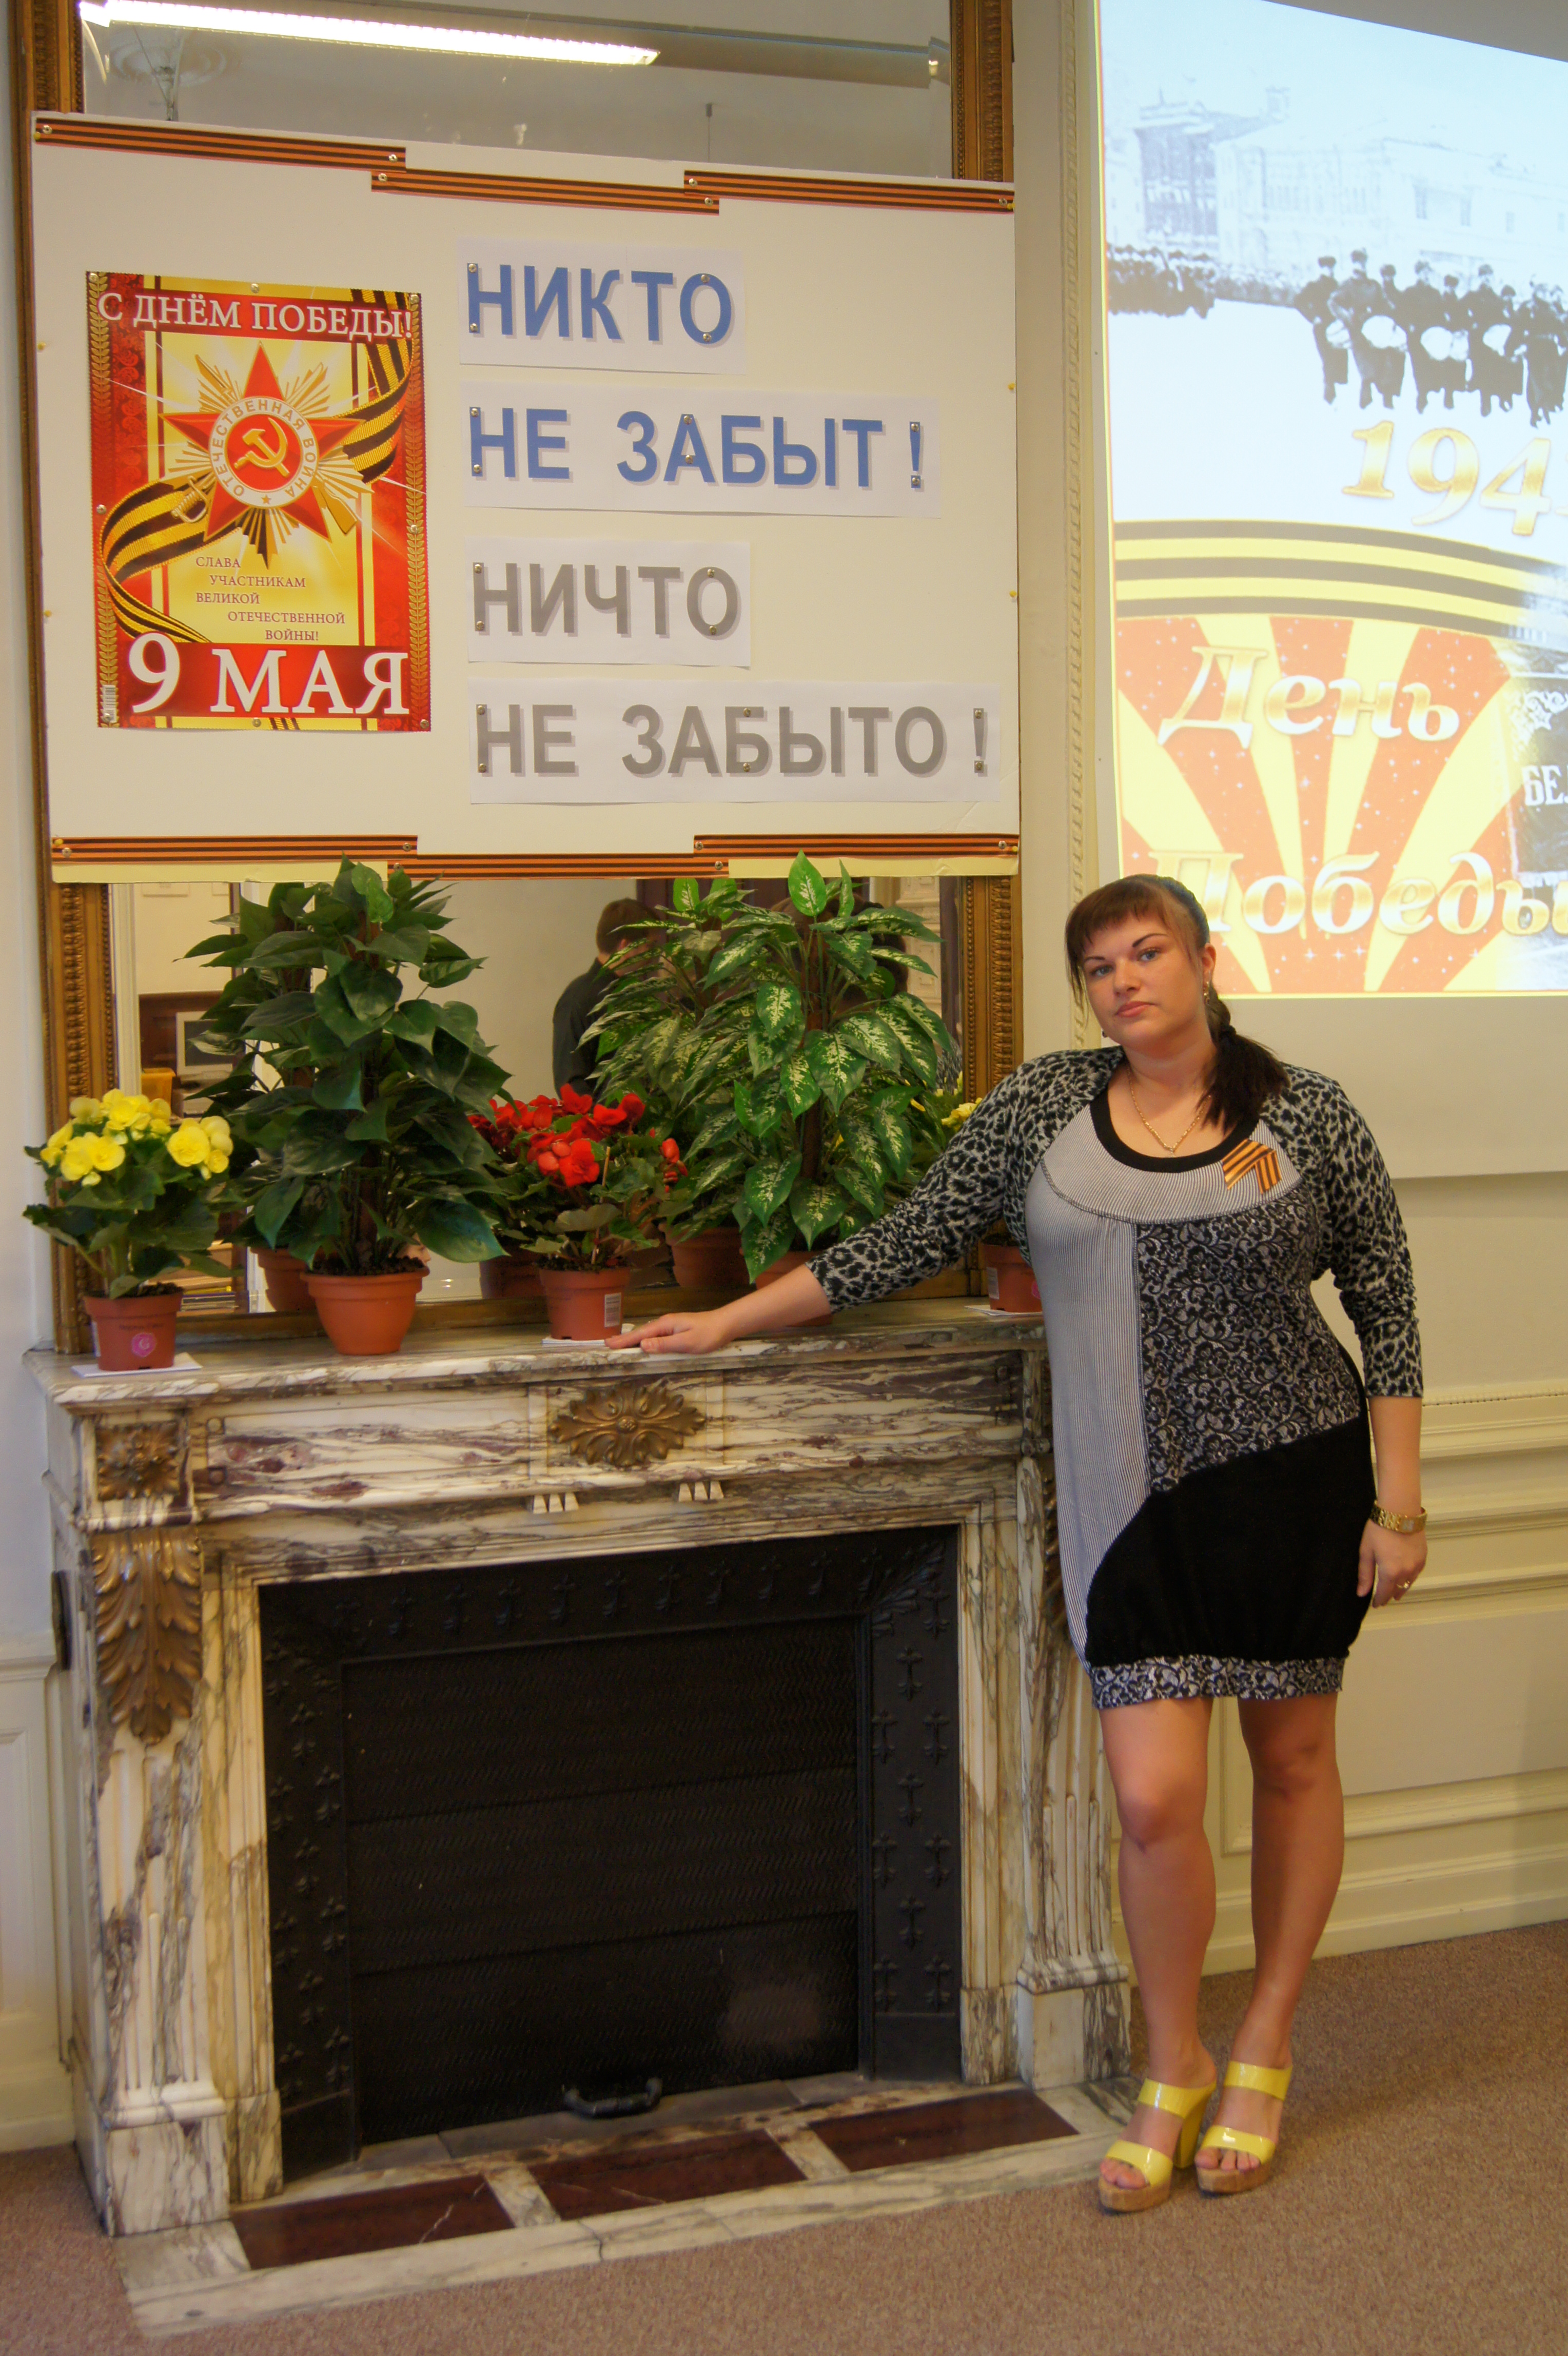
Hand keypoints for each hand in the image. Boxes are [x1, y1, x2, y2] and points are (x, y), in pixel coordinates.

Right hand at [607, 1309, 733, 1355]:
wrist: (726, 1324)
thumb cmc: (708, 1334)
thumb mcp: (687, 1343)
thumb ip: (665, 1344)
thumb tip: (643, 1345)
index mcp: (665, 1325)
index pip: (640, 1334)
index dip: (624, 1340)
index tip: (609, 1344)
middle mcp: (665, 1323)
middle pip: (641, 1333)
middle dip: (624, 1339)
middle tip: (607, 1345)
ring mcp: (671, 1326)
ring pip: (648, 1334)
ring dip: (633, 1340)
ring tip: (620, 1345)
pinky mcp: (677, 1330)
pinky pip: (656, 1335)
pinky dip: (645, 1340)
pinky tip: (643, 1344)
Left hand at [1358, 1521, 1426, 1607]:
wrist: (1400, 1512)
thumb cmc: (1379, 1529)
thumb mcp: (1366, 1551)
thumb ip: (1365, 1574)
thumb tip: (1362, 1593)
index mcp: (1390, 1573)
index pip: (1384, 1594)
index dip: (1379, 1601)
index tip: (1375, 1605)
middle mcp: (1406, 1572)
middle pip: (1397, 1590)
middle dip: (1389, 1596)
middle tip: (1383, 1600)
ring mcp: (1417, 1565)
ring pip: (1408, 1583)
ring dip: (1401, 1589)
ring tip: (1395, 1593)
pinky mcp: (1423, 1557)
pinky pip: (1416, 1573)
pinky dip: (1410, 1578)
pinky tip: (1406, 1578)